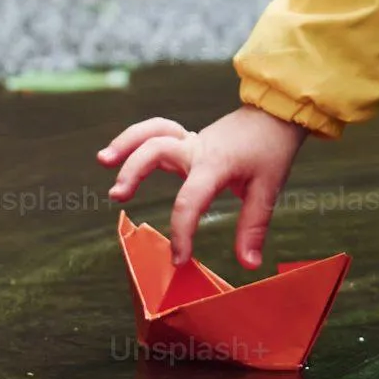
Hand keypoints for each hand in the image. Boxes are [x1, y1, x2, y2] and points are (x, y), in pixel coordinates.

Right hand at [96, 105, 309, 268]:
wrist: (276, 114)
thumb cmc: (272, 150)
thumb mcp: (268, 189)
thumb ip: (253, 227)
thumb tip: (248, 264)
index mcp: (216, 164)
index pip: (190, 199)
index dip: (181, 232)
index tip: (178, 259)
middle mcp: (197, 149)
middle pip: (158, 150)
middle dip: (135, 171)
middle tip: (118, 196)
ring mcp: (190, 141)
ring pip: (151, 132)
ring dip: (126, 144)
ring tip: (103, 161)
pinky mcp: (187, 139)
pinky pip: (156, 132)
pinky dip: (135, 138)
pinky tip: (118, 153)